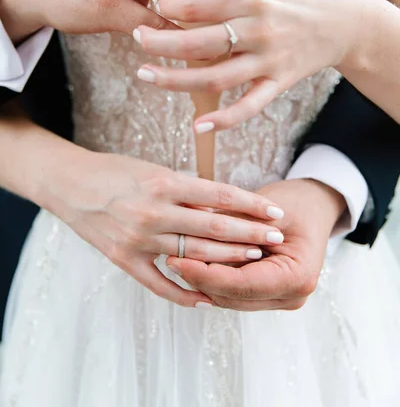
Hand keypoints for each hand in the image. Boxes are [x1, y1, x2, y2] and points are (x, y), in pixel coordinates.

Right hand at [49, 151, 284, 308]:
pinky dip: (185, 293)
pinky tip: (208, 299)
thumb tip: (222, 205)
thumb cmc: (115, 170)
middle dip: (250, 233)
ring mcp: (138, 239)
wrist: (69, 184)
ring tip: (254, 258)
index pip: (220, 196)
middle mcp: (153, 212)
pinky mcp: (123, 259)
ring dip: (228, 258)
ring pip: (194, 255)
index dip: (251, 204)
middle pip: (214, 227)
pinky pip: (159, 283)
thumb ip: (186, 189)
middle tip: (276, 238)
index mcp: (164, 183)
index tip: (275, 211)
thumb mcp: (153, 170)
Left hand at [134, 0, 361, 129]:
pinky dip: (224, 120)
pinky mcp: (279, 82)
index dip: (167, 7)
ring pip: (216, 77)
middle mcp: (259, 28)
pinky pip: (249, 106)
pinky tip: (197, 127)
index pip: (198, 5)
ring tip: (146, 76)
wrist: (347, 19)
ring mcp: (269, 59)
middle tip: (135, 39)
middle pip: (200, 42)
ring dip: (177, 80)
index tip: (145, 5)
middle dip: (161, 43)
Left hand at [166, 178, 346, 310]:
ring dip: (201, 280)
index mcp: (298, 277)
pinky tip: (189, 262)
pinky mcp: (268, 294)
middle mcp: (292, 296)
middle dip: (198, 278)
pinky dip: (212, 278)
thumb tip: (189, 241)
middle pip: (232, 297)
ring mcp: (281, 299)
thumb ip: (232, 230)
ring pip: (228, 298)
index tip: (175, 260)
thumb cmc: (293, 202)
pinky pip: (233, 292)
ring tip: (174, 257)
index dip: (205, 275)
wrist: (314, 206)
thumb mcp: (264, 210)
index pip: (241, 285)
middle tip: (168, 257)